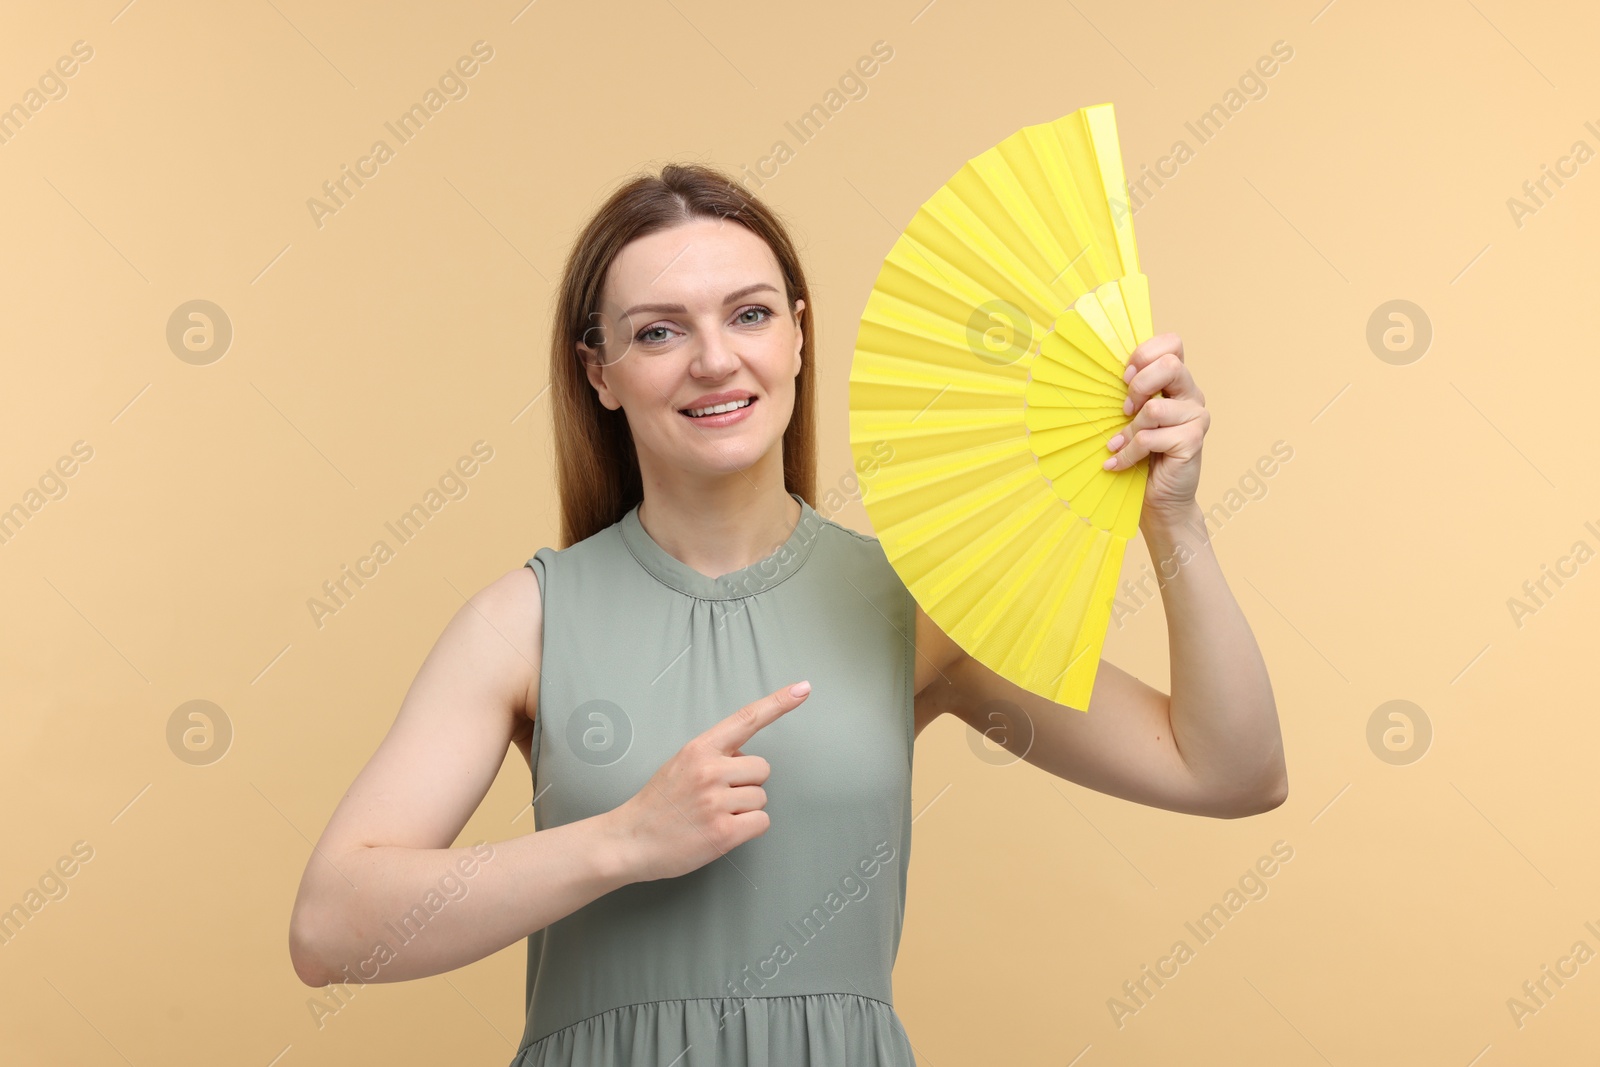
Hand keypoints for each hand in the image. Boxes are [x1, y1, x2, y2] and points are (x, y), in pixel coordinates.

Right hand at [610, 681, 811, 882]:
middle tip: (717, 798)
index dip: (778, 703)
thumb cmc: (656, 806)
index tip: (802, 689)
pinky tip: (721, 831)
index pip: (746, 719)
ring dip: (744, 809)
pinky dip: (747, 829)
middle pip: (762, 769)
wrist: (629, 841)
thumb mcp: (679, 765)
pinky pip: (761, 822)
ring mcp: (716, 801)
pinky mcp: (723, 832)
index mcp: (699, 749)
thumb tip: (743, 759)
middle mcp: (709, 770)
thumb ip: (712, 756)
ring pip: (761, 798)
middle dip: (747, 784)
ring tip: (711, 816)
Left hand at [1102, 332, 1209, 521]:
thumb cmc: (1141, 455)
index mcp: (1177, 382)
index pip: (1172, 343)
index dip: (1145, 354)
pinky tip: (1120, 462)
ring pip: (1155, 408)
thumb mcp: (1131, 417)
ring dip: (1129, 429)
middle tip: (1124, 408)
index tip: (1125, 376)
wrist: (1159, 498)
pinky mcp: (1194, 440)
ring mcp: (1197, 417)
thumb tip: (1098, 371)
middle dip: (1138, 385)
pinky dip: (1129, 452)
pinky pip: (1151, 437)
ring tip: (1119, 444)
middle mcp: (1192, 395)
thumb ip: (1129, 394)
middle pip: (1171, 364)